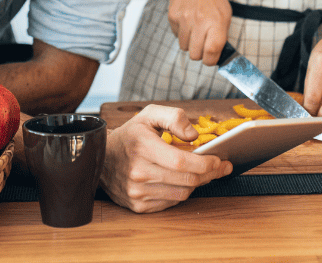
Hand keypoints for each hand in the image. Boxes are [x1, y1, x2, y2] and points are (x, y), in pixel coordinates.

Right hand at [100, 105, 232, 212]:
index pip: (181, 162)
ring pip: (181, 193)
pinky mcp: (138, 206)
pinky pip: (170, 202)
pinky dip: (181, 192)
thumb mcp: (149, 115)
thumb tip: (193, 134)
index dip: (205, 163)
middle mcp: (138, 172)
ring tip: (203, 173)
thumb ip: (174, 117)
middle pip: (186, 180)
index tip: (219, 160)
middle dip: (209, 174)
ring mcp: (137, 192)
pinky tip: (183, 181)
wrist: (102, 158)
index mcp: (142, 147)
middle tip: (220, 167)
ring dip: (197, 184)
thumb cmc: (129, 135)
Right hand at [167, 0, 231, 65]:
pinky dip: (181, 32)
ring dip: (189, 42)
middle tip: (203, 42)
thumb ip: (222, 36)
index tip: (211, 57)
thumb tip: (216, 56)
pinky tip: (187, 19)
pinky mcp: (172, 16)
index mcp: (217, 22)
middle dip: (199, 52)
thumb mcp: (225, 14)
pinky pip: (176, 36)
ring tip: (195, 27)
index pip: (211, 53)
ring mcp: (184, 18)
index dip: (211, 60)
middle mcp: (200, 21)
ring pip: (184, 47)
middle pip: (195, 55)